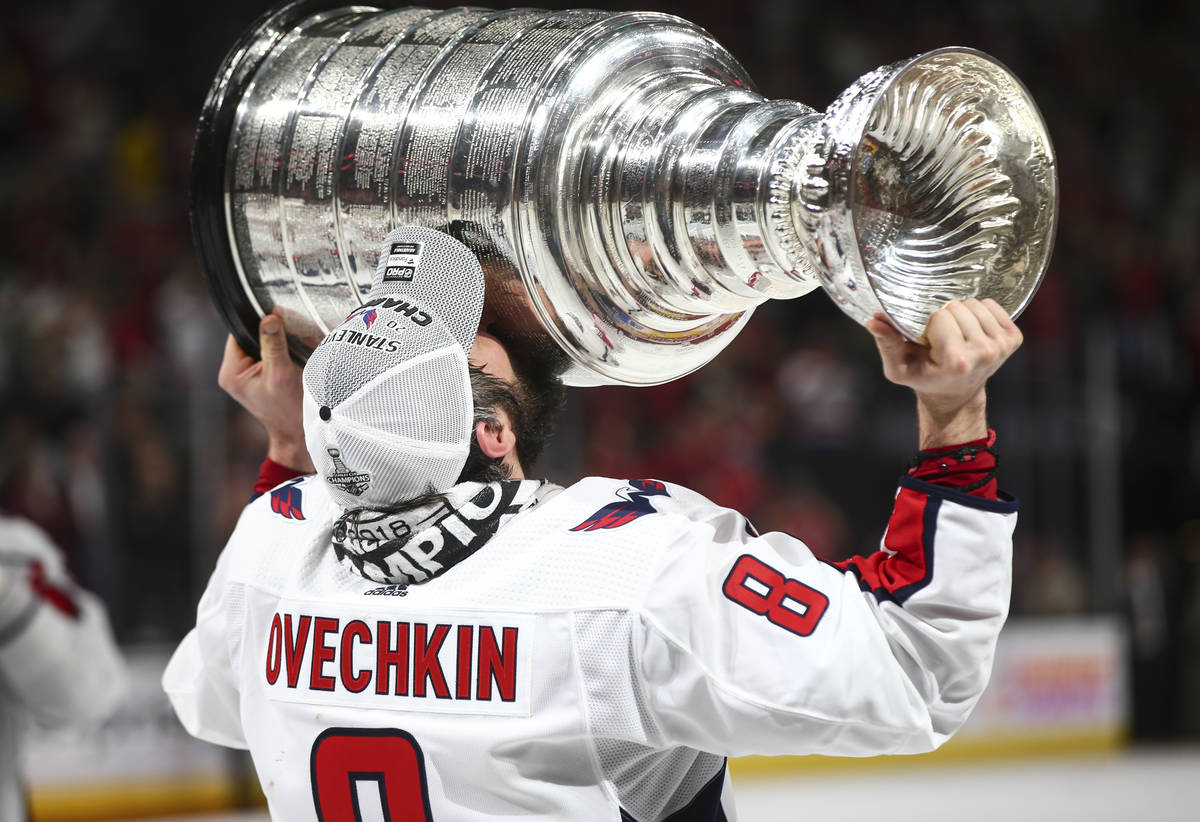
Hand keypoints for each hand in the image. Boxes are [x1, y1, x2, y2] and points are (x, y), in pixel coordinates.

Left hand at [217, 313, 314, 472]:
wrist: (299, 433)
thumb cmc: (289, 409)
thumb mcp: (281, 372)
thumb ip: (274, 343)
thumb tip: (270, 316)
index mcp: (231, 371)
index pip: (240, 332)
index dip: (260, 324)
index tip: (281, 321)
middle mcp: (234, 372)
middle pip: (250, 337)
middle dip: (273, 333)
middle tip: (294, 335)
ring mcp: (245, 375)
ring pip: (261, 344)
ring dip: (280, 343)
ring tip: (296, 349)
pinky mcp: (258, 377)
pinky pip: (268, 355)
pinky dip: (282, 352)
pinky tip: (295, 358)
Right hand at [866, 298, 1022, 447]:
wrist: (957, 394)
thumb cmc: (925, 377)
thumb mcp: (899, 368)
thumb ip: (886, 343)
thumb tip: (873, 320)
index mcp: (956, 361)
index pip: (939, 316)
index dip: (930, 326)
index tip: (929, 343)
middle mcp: (984, 352)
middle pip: (958, 307)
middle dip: (946, 318)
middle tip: (943, 339)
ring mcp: (1001, 346)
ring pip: (975, 304)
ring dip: (962, 315)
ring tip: (957, 334)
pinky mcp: (1014, 339)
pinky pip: (992, 305)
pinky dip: (980, 312)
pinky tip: (972, 331)